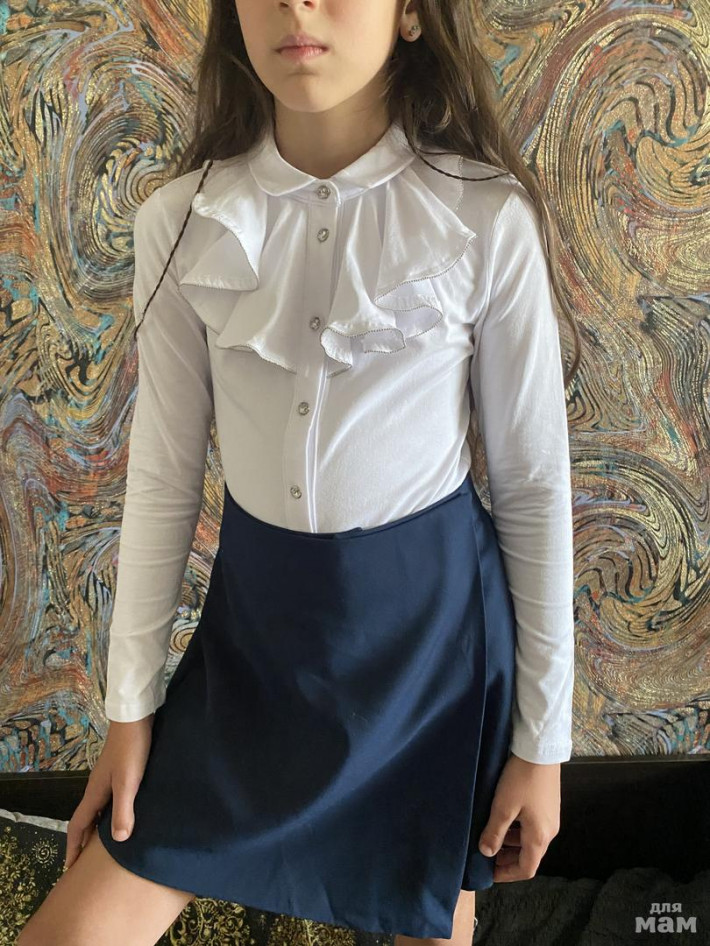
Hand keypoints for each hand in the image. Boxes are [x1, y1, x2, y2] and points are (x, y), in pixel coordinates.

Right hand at [63, 713, 154, 870]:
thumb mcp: (128, 782)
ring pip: (97, 809)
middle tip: (85, 862)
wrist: (135, 717)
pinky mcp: (119, 770)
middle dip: (83, 841)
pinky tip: (123, 813)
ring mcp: (107, 777)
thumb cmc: (131, 750)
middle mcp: (97, 787)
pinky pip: (108, 799)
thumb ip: (123, 810)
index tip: (69, 869)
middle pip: (86, 819)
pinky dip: (110, 813)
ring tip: (104, 845)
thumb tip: (118, 841)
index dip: (74, 847)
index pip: (78, 825)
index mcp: (95, 792)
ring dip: (97, 827)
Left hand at [477, 752, 560, 881]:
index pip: (527, 868)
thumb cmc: (520, 779)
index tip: (489, 873)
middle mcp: (550, 830)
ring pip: (530, 840)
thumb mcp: (503, 807)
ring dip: (511, 843)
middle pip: (530, 855)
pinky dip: (518, 830)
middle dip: (508, 859)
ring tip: (491, 837)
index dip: (507, 874)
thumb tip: (486, 853)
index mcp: (539, 836)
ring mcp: (551, 817)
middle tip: (487, 855)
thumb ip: (494, 832)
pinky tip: (504, 819)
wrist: (540, 749)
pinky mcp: (548, 804)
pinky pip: (533, 826)